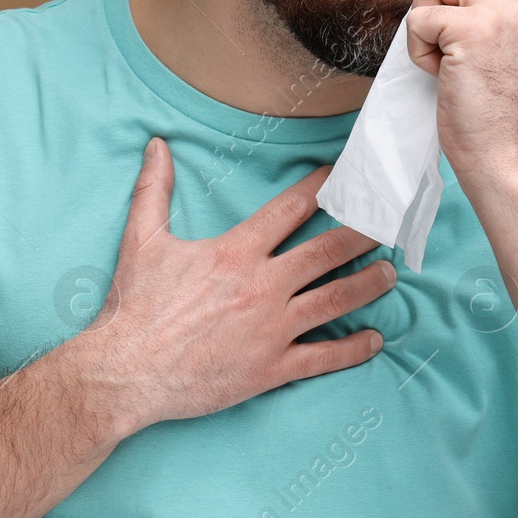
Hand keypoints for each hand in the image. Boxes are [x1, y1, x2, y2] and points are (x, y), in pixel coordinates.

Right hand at [77, 138, 394, 433]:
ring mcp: (271, 329)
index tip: (344, 177)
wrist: (126, 372)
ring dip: (368, 284)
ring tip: (390, 273)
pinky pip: (323, 357)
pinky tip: (374, 340)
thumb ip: (154, 189)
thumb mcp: (141, 239)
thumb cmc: (133, 306)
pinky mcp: (271, 368)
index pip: (292, 209)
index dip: (323, 189)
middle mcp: (263, 286)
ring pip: (336, 300)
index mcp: (236, 252)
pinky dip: (353, 349)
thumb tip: (157, 145)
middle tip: (388, 222)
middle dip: (363, 233)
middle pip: (328, 251)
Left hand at [404, 0, 517, 192]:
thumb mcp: (510, 41)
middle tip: (445, 23)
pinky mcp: (474, 29)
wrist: (503, 156)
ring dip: (426, 12)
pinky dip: (418, 47)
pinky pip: (420, 15)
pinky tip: (441, 72)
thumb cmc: (494, 107)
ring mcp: (504, 9)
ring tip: (445, 50)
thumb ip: (494, 0)